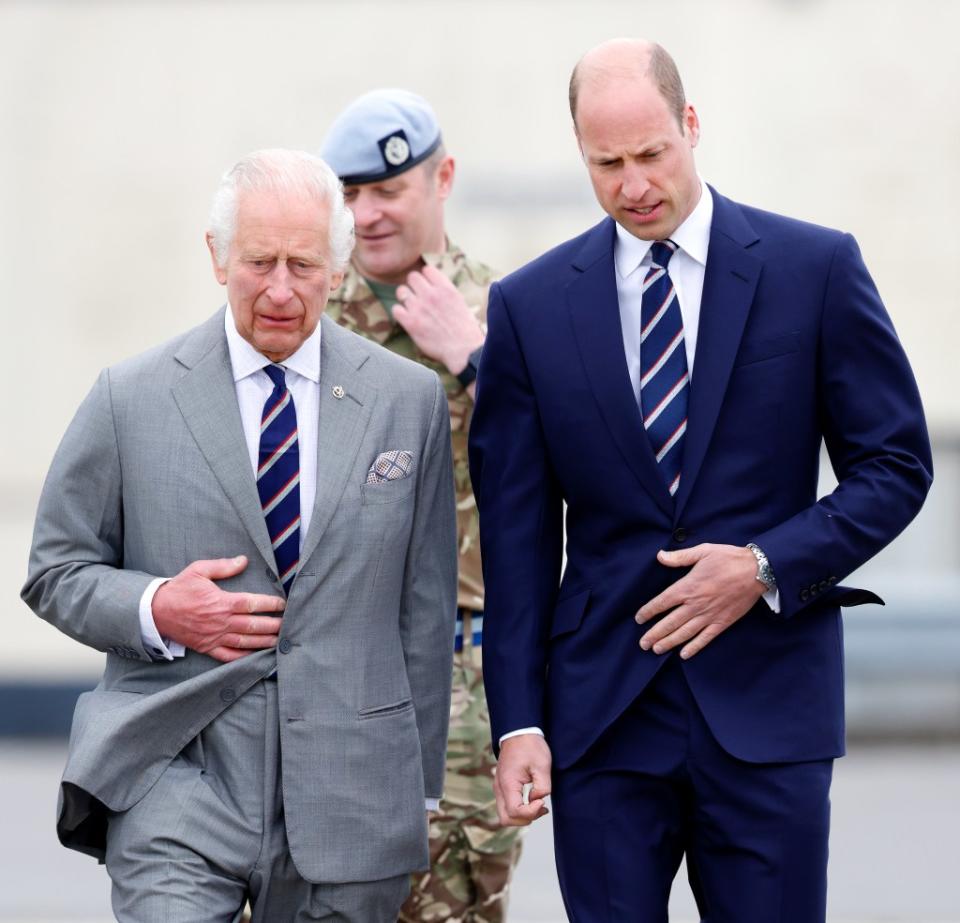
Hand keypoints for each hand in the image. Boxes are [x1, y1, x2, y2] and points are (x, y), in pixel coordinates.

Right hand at [153, 556, 284, 661]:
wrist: (155, 611)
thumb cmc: (179, 589)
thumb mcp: (199, 570)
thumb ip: (223, 566)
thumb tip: (243, 560)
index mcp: (221, 602)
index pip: (252, 604)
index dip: (270, 604)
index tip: (282, 604)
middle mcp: (220, 622)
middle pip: (253, 625)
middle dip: (273, 625)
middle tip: (288, 623)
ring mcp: (214, 637)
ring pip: (245, 642)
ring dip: (264, 642)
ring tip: (279, 640)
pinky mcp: (207, 647)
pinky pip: (228, 656)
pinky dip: (244, 657)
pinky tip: (256, 655)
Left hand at [394, 265, 483, 372]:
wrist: (463, 350)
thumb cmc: (464, 329)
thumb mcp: (459, 301)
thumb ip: (444, 290)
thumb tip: (433, 283)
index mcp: (446, 288)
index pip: (427, 270)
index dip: (426, 278)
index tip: (428, 287)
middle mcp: (431, 295)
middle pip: (412, 277)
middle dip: (414, 286)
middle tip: (418, 297)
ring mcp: (419, 308)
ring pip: (401, 291)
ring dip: (405, 298)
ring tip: (412, 307)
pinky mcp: (411, 323)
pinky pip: (396, 309)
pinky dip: (400, 313)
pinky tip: (408, 319)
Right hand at [493, 734, 551, 825]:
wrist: (519, 732)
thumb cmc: (530, 746)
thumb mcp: (542, 765)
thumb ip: (542, 788)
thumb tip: (537, 801)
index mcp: (508, 783)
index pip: (515, 812)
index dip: (531, 812)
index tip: (542, 802)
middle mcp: (499, 788)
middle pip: (506, 819)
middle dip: (525, 819)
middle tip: (541, 807)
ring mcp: (499, 788)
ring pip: (505, 815)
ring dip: (522, 816)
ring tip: (539, 805)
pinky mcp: (502, 787)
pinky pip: (507, 806)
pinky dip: (519, 810)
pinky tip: (533, 801)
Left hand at [635, 543, 764, 659]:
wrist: (757, 571)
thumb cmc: (728, 559)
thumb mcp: (703, 551)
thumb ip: (680, 557)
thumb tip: (660, 556)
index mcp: (688, 586)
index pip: (662, 602)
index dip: (648, 611)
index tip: (639, 619)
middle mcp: (695, 604)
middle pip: (670, 622)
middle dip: (654, 634)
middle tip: (642, 644)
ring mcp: (709, 615)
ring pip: (684, 633)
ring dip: (669, 642)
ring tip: (656, 650)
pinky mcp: (723, 622)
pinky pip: (705, 638)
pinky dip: (694, 647)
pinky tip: (684, 655)